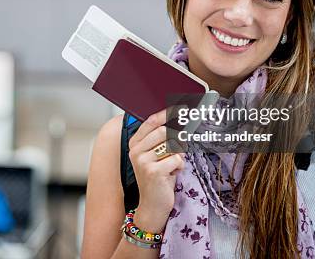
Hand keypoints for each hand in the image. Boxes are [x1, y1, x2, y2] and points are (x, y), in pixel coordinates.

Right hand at [128, 108, 184, 232]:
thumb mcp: (157, 156)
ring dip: (178, 155)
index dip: (166, 113)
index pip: (151, 122)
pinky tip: (172, 174)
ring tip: (171, 166)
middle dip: (177, 140)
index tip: (179, 108)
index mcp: (135, 144)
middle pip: (164, 132)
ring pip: (172, 146)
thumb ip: (162, 140)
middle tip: (179, 149)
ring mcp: (143, 161)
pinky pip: (177, 159)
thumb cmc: (158, 179)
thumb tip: (179, 123)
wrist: (152, 206)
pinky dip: (179, 167)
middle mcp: (136, 151)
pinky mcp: (153, 171)